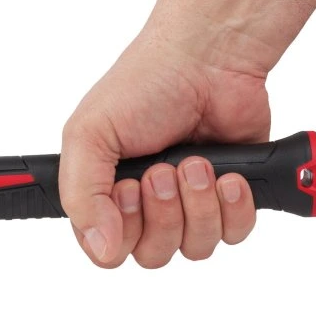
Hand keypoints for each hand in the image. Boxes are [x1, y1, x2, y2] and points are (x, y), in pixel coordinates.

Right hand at [59, 29, 269, 267]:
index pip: (105, 251)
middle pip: (153, 255)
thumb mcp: (89, 133)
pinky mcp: (230, 199)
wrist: (209, 60)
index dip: (121, 231)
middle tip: (164, 170)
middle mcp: (145, 205)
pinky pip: (234, 233)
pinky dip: (234, 206)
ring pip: (195, 247)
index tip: (128, 190)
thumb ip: (81, 194)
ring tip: (197, 161)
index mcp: (104, 192)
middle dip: (164, 212)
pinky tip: (229, 174)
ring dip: (199, 204)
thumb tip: (101, 248)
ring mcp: (190, 204)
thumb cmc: (145, 85)